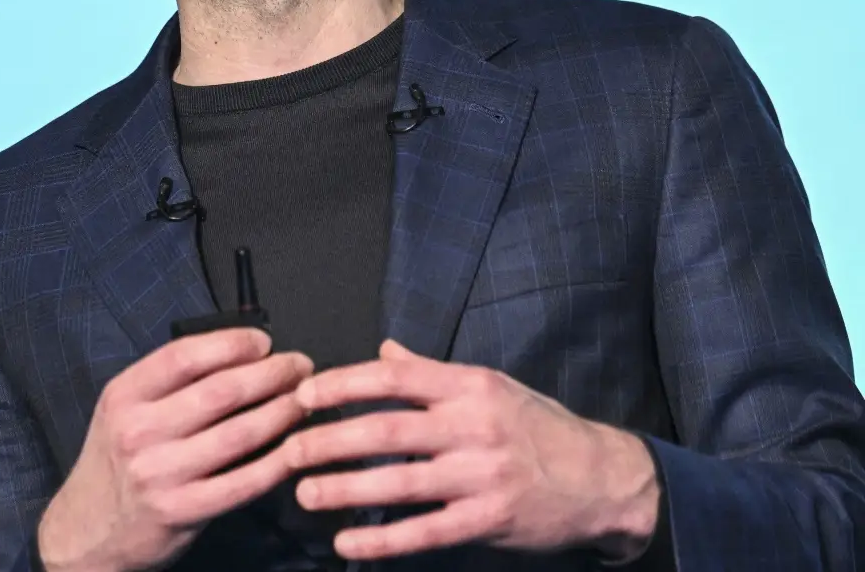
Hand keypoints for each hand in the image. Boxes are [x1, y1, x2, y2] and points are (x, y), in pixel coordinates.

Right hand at [37, 328, 312, 571]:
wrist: (88, 530)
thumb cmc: (117, 462)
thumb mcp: (123, 412)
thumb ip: (166, 385)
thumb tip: (235, 355)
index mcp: (124, 395)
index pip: (184, 356)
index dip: (232, 343)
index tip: (264, 342)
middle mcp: (138, 430)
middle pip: (220, 391)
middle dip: (271, 374)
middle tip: (301, 367)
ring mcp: (160, 473)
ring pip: (239, 434)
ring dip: (282, 413)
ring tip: (305, 402)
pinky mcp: (182, 510)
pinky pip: (243, 482)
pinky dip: (277, 464)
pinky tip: (296, 450)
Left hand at [278, 340, 660, 562]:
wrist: (604, 480)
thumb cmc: (537, 428)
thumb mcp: (490, 386)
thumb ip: (432, 373)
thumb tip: (383, 349)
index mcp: (469, 387)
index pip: (394, 377)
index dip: (343, 383)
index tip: (304, 395)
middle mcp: (473, 427)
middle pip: (385, 430)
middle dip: (328, 440)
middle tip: (287, 449)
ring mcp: (482, 477)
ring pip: (398, 482)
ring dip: (344, 489)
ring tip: (304, 492)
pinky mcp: (489, 521)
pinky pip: (425, 532)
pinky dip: (382, 540)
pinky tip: (347, 541)